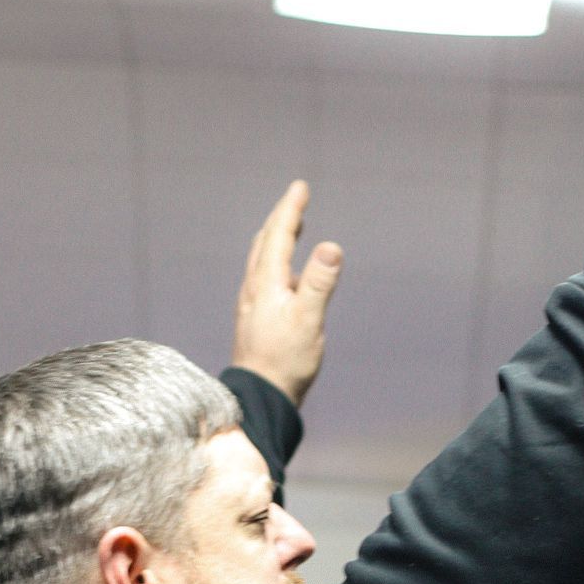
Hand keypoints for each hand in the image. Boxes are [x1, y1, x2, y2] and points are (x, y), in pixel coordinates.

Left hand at [230, 180, 341, 407]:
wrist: (260, 397)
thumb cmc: (286, 362)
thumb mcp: (309, 321)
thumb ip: (320, 283)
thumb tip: (331, 247)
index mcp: (267, 283)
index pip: (279, 236)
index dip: (291, 210)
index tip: (300, 187)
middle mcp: (254, 289)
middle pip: (265, 243)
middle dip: (281, 219)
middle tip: (295, 200)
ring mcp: (251, 305)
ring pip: (260, 261)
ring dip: (274, 239)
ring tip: (288, 229)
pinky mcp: (254, 321)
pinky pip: (262, 279)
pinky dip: (273, 263)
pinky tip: (282, 277)